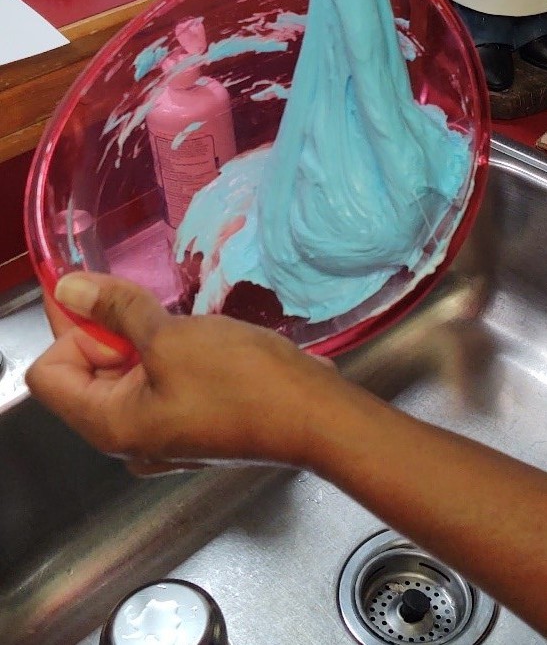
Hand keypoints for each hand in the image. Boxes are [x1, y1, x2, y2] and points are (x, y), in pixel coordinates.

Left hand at [26, 273, 338, 473]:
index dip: (72, 327)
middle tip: (153, 305)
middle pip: (85, 373)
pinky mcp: (192, 425)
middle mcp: (128, 440)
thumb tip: (69, 289)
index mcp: (110, 426)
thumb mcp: (172, 336)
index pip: (49, 372)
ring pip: (126, 374)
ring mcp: (162, 435)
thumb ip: (117, 310)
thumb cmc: (241, 381)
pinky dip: (169, 355)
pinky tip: (203, 340)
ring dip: (144, 339)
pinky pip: (159, 383)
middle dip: (110, 331)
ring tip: (184, 323)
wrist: (314, 416)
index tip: (108, 295)